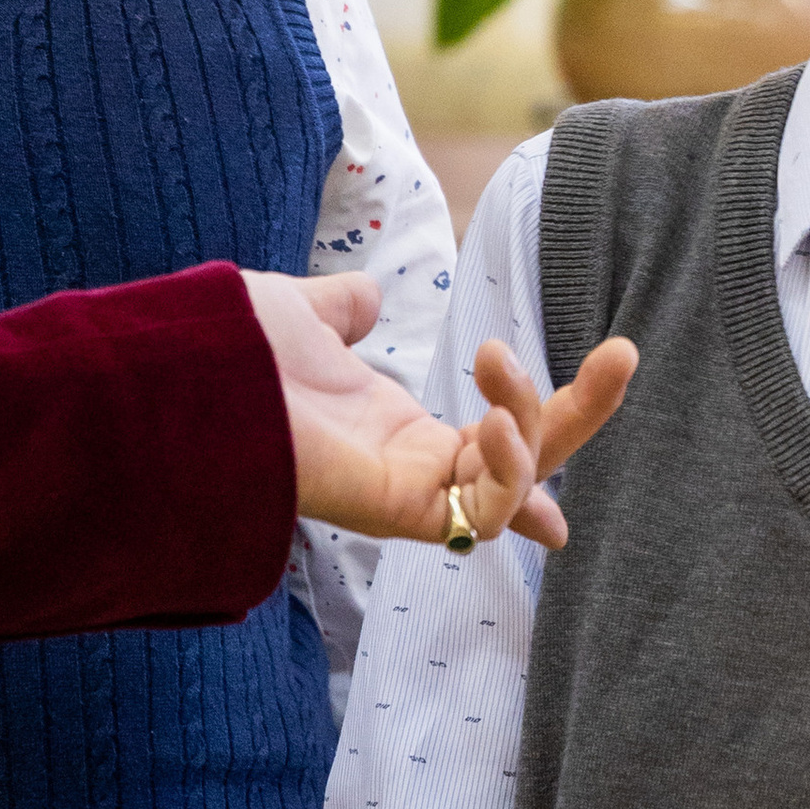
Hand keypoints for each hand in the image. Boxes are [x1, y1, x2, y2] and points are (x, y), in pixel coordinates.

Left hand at [239, 271, 634, 550]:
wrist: (185, 375)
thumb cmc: (227, 355)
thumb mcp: (301, 316)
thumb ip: (341, 312)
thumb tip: (369, 298)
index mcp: (396, 432)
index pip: (490, 446)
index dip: (542, 436)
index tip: (599, 404)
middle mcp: (411, 471)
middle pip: (527, 461)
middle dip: (582, 412)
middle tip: (624, 352)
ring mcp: (409, 496)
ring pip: (518, 478)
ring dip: (535, 416)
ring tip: (500, 359)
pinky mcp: (402, 511)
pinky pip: (485, 507)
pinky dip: (508, 464)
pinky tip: (494, 417)